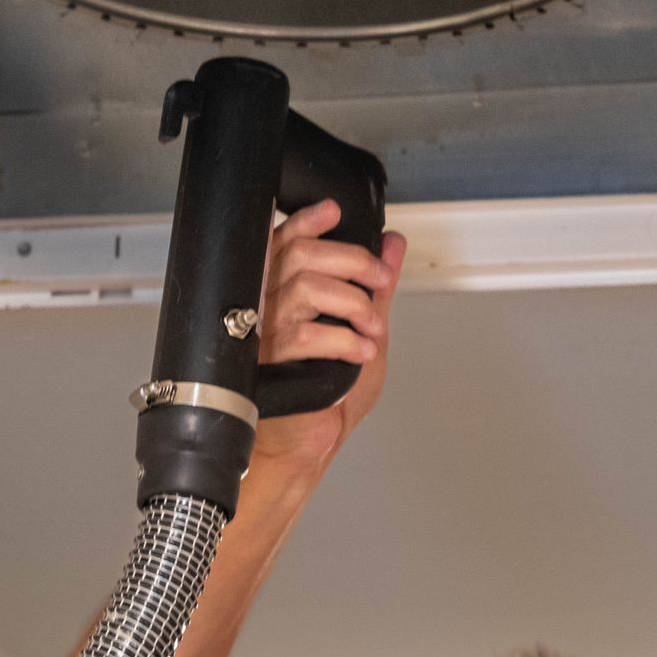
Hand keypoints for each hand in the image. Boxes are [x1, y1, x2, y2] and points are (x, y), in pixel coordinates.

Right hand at [251, 201, 407, 472]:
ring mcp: (264, 332)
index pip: (286, 239)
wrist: (305, 443)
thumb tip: (392, 245)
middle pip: (301, 254)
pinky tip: (359, 352)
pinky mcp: (270, 362)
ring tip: (371, 327)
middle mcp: (267, 306)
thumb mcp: (364, 328)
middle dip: (352, 260)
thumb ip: (376, 286)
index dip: (310, 220)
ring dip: (353, 303)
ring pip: (306, 287)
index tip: (336, 213)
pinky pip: (306, 334)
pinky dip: (344, 340)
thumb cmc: (322, 395)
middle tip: (379, 280)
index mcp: (282, 291)